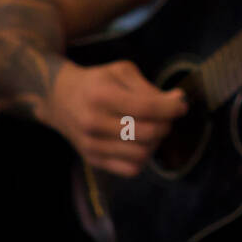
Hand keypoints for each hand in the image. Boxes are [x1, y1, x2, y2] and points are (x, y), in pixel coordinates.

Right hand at [46, 59, 188, 176]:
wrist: (60, 99)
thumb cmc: (98, 82)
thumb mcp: (121, 72)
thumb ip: (149, 88)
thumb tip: (176, 101)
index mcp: (101, 95)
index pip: (147, 107)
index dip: (171, 108)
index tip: (181, 105)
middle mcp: (94, 122)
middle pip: (148, 133)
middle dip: (166, 124)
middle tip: (166, 116)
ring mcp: (92, 145)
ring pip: (142, 154)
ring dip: (156, 142)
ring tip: (152, 128)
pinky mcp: (93, 160)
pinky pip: (131, 169)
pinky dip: (143, 158)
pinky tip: (140, 142)